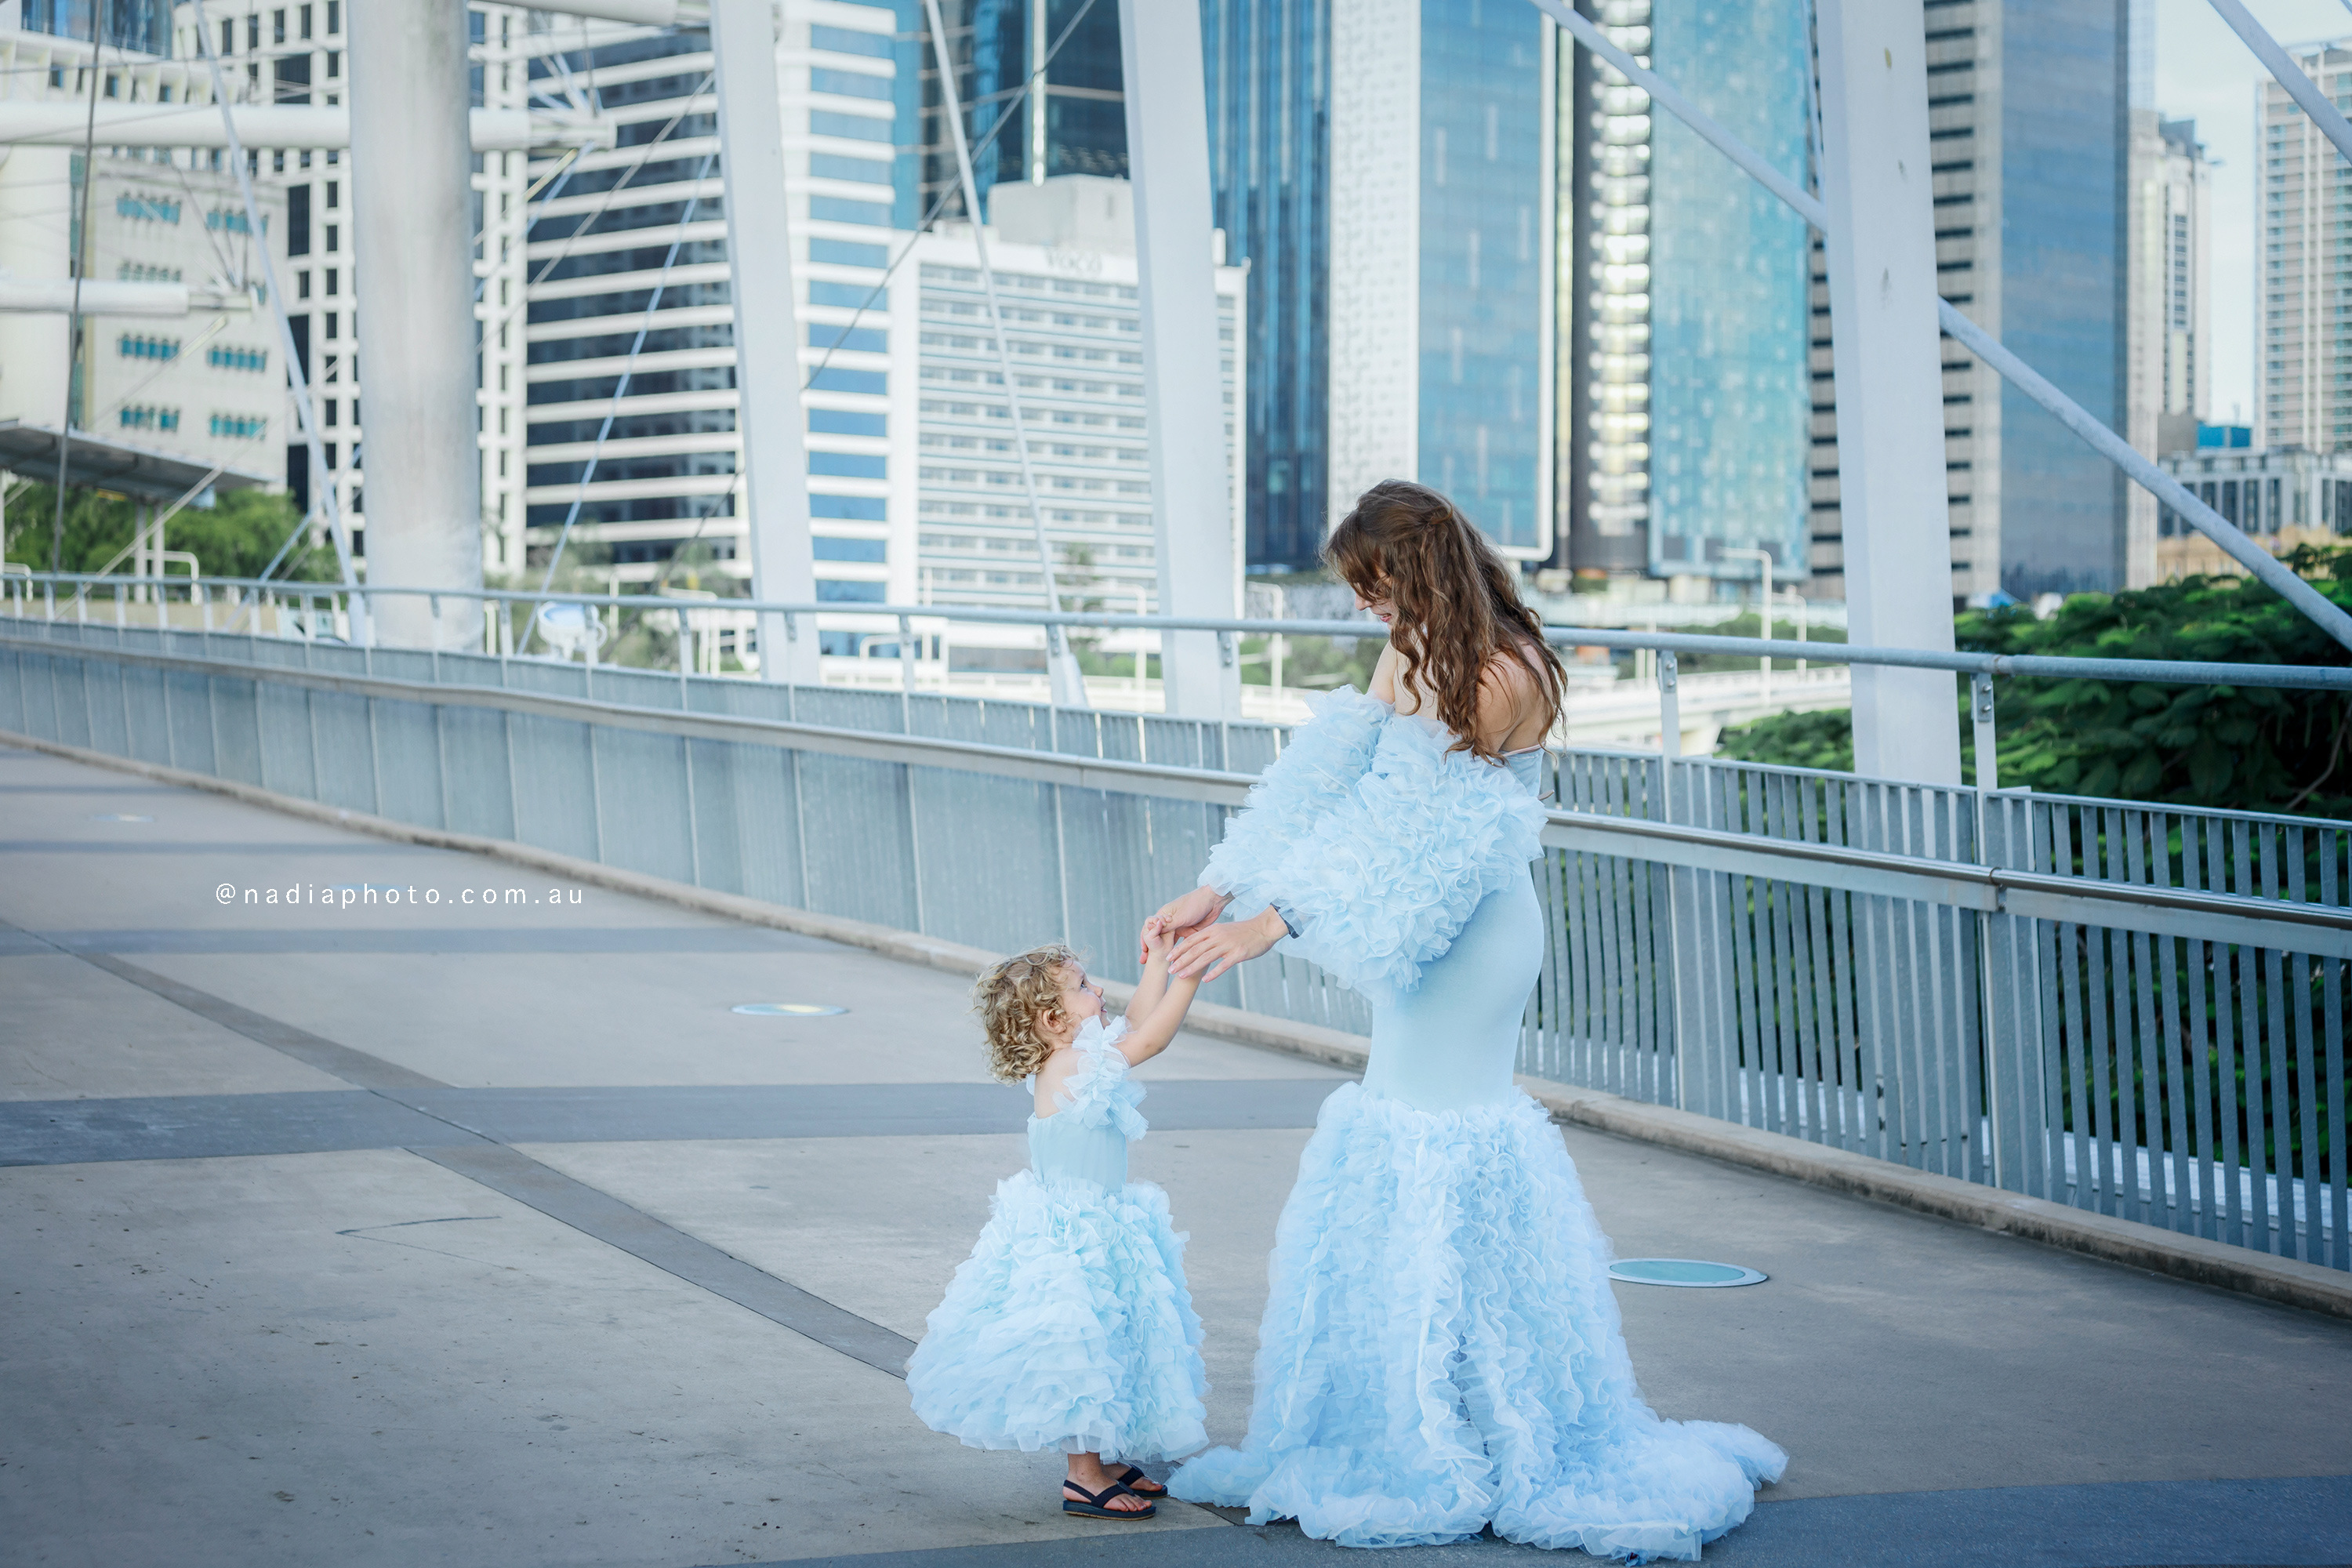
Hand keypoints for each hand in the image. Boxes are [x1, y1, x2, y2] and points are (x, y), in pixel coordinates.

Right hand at [1143, 885, 1226, 961]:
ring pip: (1169, 942)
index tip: (1143, 951)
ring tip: (1158, 963)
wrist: (1213, 901)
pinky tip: (1175, 961)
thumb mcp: (1180, 916)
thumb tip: (1155, 933)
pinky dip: (1179, 952)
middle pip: (1158, 937)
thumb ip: (1169, 926)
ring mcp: (1180, 927)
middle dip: (1151, 949)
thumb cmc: (1195, 904)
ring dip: (1165, 953)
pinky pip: (1182, 944)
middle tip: (1145, 961)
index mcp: (1164, 914)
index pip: (1151, 928)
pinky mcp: (1189, 932)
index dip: (1145, 940)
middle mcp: (1170, 921)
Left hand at [1168, 907, 1285, 982]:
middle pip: (1195, 950)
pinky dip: (1213, 973)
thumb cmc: (1244, 931)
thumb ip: (1211, 937)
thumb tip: (1198, 945)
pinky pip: (1223, 965)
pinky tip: (1205, 980)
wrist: (1264, 928)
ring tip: (1181, 976)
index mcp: (1213, 930)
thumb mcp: (1224, 930)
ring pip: (1205, 958)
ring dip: (1191, 968)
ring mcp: (1228, 945)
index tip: (1168, 958)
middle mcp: (1218, 936)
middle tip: (1170, 970)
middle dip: (1180, 960)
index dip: (1178, 949)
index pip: (1191, 940)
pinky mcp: (1238, 954)